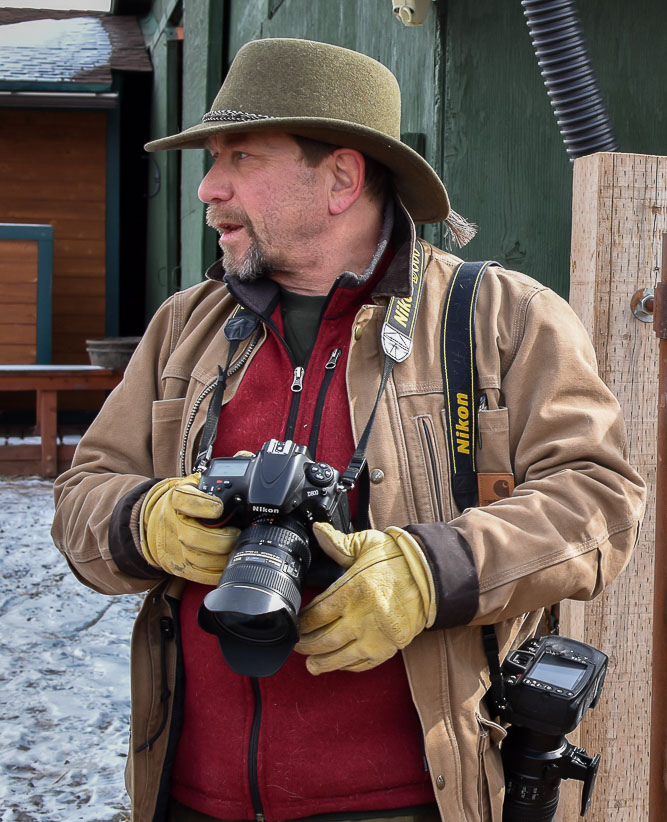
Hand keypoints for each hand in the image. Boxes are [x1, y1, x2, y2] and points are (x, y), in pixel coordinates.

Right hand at [139, 474, 239, 584]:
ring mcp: (175, 546)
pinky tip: (227, 565)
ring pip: (197, 558)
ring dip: (220, 557)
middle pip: (194, 536)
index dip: (203, 505)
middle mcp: (173, 523)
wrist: (152, 523)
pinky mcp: (179, 565)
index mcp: (177, 498)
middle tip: (237, 534)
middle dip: (220, 539)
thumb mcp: (195, 482)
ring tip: (235, 549)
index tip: (219, 507)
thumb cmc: (183, 501)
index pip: (185, 500)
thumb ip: (221, 471)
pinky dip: (215, 573)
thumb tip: (246, 455)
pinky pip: (198, 574)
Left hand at [295, 523, 435, 673]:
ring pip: (340, 657)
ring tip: (311, 664)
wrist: (431, 575)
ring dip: (322, 662)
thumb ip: (338, 542)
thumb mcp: (365, 544)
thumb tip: (317, 530)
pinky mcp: (389, 647)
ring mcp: (375, 636)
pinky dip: (348, 666)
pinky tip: (339, 663)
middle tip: (297, 645)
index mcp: (352, 590)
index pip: (316, 614)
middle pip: (323, 639)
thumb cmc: (397, 559)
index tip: (297, 623)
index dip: (302, 622)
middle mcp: (361, 617)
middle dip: (306, 645)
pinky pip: (363, 663)